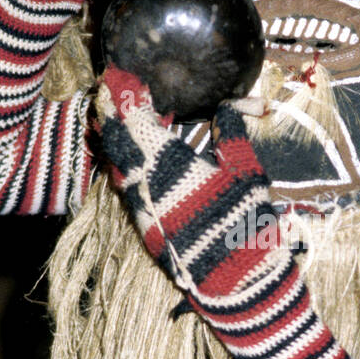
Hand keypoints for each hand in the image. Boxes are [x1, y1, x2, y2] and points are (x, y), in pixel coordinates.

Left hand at [96, 64, 285, 296]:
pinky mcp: (145, 229)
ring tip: (118, 117)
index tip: (123, 75)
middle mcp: (146, 186)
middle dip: (113, 112)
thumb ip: (233, 133)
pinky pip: (127, 188)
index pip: (136, 121)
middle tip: (111, 89)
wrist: (238, 283)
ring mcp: (142, 210)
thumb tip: (233, 104)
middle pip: (117, 140)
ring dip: (117, 139)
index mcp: (171, 166)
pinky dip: (127, 165)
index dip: (126, 95)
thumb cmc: (247, 224)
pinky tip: (136, 157)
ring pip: (117, 165)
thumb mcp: (248, 173)